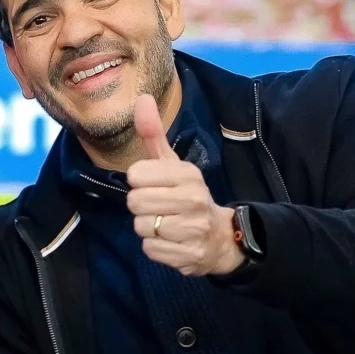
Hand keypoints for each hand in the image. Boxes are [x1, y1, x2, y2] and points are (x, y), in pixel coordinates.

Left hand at [126, 94, 243, 275]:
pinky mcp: (189, 255)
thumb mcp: (172, 163)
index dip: (138, 181)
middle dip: (140, 206)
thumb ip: (153, 133)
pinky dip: (155, 248)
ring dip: (147, 228)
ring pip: (140, 227)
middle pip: (134, 202)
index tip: (151, 183)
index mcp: (187, 174)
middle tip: (157, 206)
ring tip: (165, 224)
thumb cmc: (186, 195)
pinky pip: (150, 250)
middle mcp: (193, 199)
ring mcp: (193, 229)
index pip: (136, 174)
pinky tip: (170, 241)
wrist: (220, 237)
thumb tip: (141, 98)